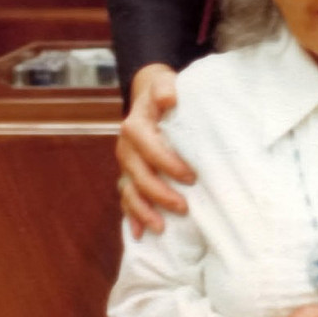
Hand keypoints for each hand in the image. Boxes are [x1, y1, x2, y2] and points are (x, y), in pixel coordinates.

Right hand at [116, 63, 195, 236]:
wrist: (149, 96)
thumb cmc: (163, 91)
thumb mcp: (164, 82)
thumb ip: (164, 87)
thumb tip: (168, 98)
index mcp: (134, 127)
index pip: (148, 148)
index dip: (167, 164)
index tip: (191, 177)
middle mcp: (126, 148)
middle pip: (138, 175)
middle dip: (159, 194)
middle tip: (184, 207)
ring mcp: (126, 165)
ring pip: (129, 191)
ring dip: (143, 211)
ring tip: (161, 227)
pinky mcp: (128, 176)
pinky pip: (126, 199)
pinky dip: (132, 216)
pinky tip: (141, 233)